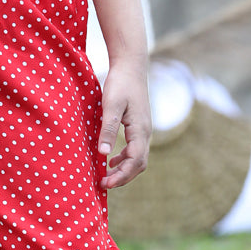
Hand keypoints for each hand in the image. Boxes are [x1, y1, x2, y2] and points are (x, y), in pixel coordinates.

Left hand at [98, 60, 151, 189]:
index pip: (135, 162)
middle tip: (104, 184)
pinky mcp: (139, 125)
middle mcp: (146, 132)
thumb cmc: (120, 83)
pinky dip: (125, 158)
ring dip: (125, 169)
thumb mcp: (111, 106)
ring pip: (138, 158)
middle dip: (124, 177)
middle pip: (139, 164)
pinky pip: (135, 149)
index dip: (121, 176)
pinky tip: (112, 159)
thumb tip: (104, 155)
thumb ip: (108, 130)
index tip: (106, 183)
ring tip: (107, 176)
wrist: (131, 65)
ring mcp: (144, 129)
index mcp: (140, 130)